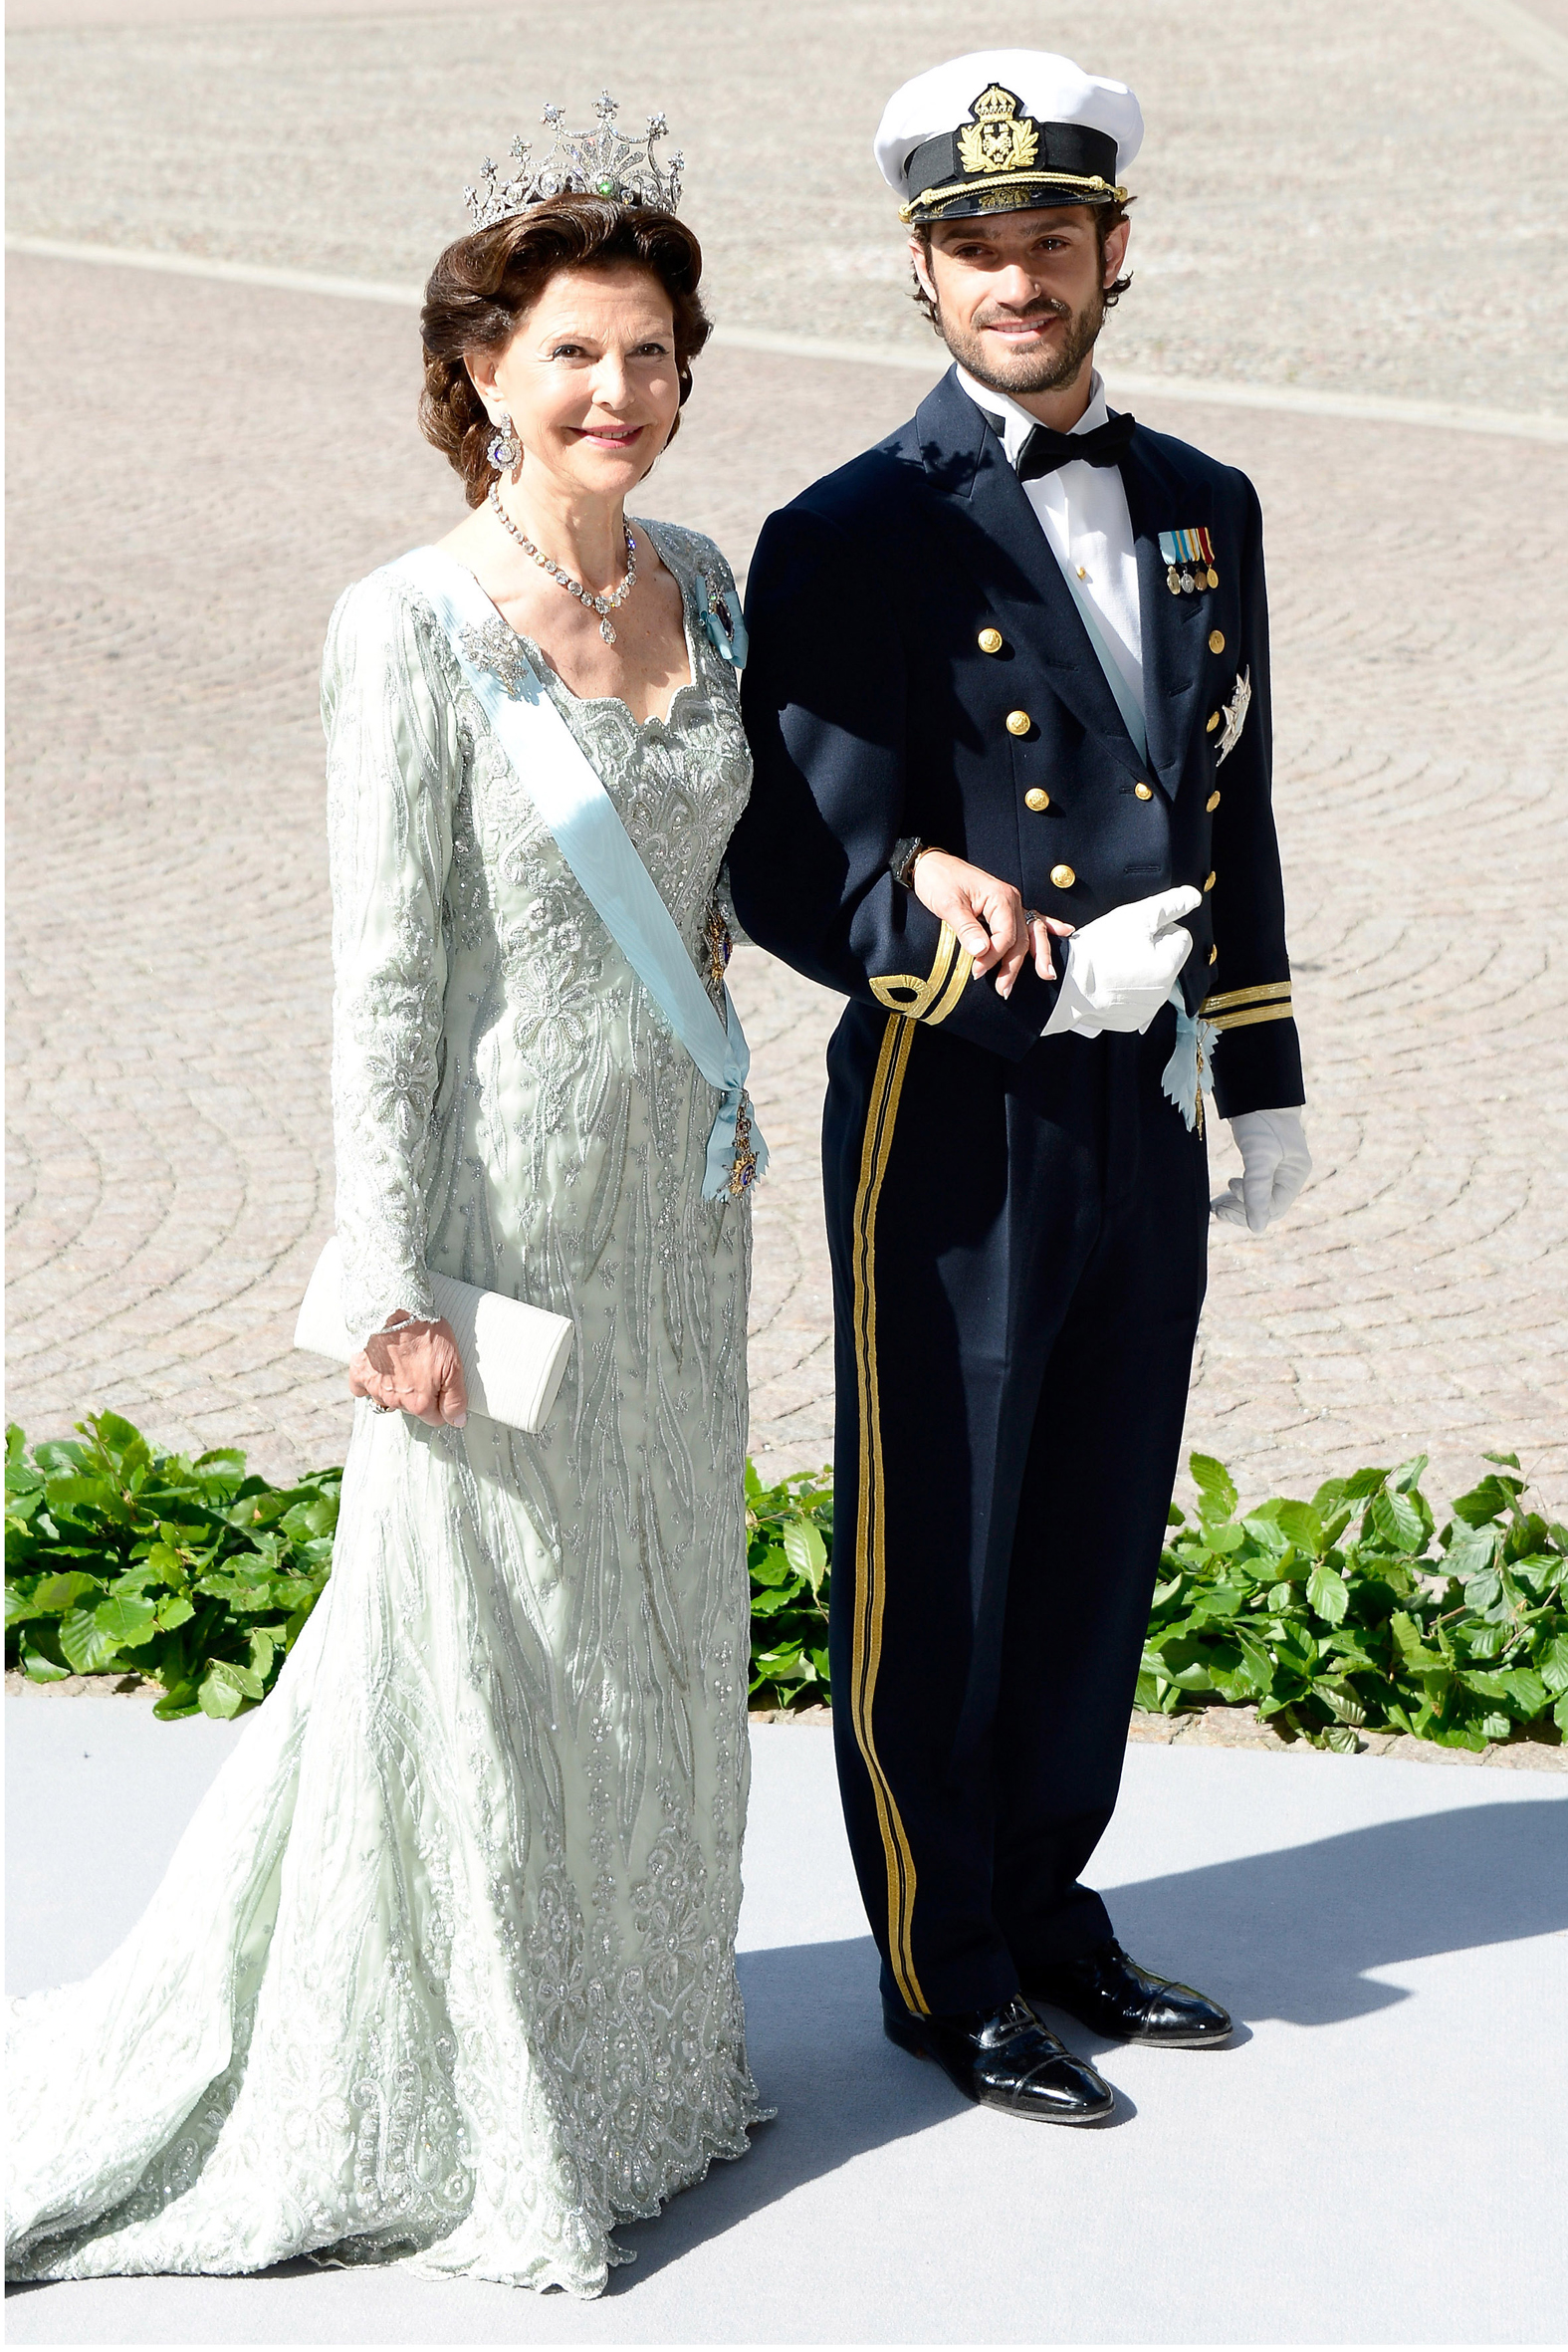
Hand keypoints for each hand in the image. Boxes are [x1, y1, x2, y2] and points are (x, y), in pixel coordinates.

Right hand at [349, 1313, 468, 1426]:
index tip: (441, 1385)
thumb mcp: (453, 1365)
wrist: (395, 1312)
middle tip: (424, 1368)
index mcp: (420, 1403)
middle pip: (411, 1408)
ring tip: (403, 1363)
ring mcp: (375, 1389)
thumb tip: (457, 1422)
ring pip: (388, 1399)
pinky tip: (380, 1369)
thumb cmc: (426, 1335)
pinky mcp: (359, 1374)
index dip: (441, 1404)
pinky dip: (370, 1382)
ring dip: (396, 1387)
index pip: (434, 1419)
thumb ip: (455, 1398)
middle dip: (420, 1394)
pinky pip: (362, 1389)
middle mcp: (396, 1401)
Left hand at [911, 850, 1073, 998]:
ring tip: (1044, 975)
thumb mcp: (948, 904)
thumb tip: (982, 951)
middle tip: (1003, 989)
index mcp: (1000, 897)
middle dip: (1014, 966)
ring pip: (1030, 934)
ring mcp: (1010, 903)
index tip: (977, 971)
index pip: (1006, 936)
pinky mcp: (1004, 906)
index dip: (993, 957)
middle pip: (1021, 940)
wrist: (931, 864)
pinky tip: (1065, 932)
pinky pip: (1031, 919)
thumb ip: (967, 928)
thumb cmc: (939, 879)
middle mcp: (1011, 899)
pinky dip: (1048, 927)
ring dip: (1035, 956)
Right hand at [1042, 887, 1200, 1037]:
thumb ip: (1170, 905)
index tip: (1135, 932)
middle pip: (1166, 959)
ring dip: (1138, 969)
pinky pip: (1136, 999)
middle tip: (1121, 947)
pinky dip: (1125, 990)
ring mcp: (1147, 1009)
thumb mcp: (1136, 917)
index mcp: (1169, 966)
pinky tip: (1109, 983)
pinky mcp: (1130, 1020)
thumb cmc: (1098, 950)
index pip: (1180, 936)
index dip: (1158, 928)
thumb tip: (1192, 897)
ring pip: (1151, 979)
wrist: (1066, 984)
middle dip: (1149, 950)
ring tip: (1112, 965)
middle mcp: (1164, 992)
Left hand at [1212, 1108, 1311, 1232]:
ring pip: (1258, 1197)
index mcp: (1295, 1175)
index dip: (1249, 1211)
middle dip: (1241, 1210)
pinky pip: (1253, 1186)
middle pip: (1266, 1206)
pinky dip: (1239, 1192)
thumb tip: (1257, 1228)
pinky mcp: (1263, 1161)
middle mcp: (1288, 1174)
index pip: (1273, 1208)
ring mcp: (1276, 1168)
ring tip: (1216, 1206)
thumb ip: (1257, 1191)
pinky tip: (1226, 1191)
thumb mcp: (1258, 1156)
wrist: (1256, 1090)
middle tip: (1216, 1210)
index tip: (1226, 1199)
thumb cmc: (1261, 1121)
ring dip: (1238, 1203)